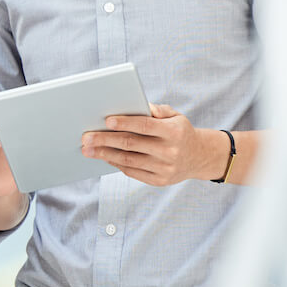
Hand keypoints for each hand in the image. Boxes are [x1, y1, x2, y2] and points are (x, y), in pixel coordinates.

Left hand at [81, 103, 226, 185]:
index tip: (106, 120)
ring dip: (105, 154)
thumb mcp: (175, 116)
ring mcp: (164, 168)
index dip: (125, 123)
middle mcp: (169, 151)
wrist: (199, 157)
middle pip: (131, 144)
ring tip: (88, 150)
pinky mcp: (159, 181)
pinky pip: (133, 172)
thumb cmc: (180, 131)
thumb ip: (157, 110)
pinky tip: (104, 157)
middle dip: (106, 140)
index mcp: (174, 132)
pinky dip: (116, 164)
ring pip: (128, 160)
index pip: (145, 126)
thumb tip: (137, 105)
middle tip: (86, 137)